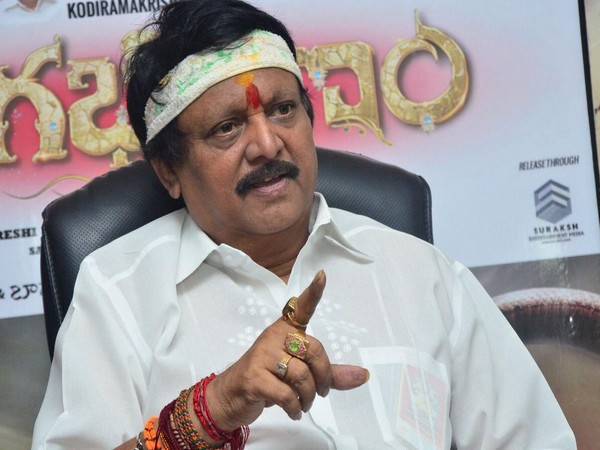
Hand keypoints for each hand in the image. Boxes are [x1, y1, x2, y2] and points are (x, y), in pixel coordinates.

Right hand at [205, 270, 368, 431]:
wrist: (230, 395)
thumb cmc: (268, 378)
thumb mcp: (299, 374)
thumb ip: (330, 374)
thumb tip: (363, 375)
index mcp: (285, 330)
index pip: (301, 308)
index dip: (313, 292)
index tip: (322, 275)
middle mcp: (273, 337)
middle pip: (313, 350)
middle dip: (323, 377)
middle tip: (321, 392)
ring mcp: (262, 355)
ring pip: (302, 375)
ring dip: (308, 397)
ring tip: (303, 404)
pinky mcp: (254, 377)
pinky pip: (286, 394)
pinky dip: (295, 407)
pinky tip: (293, 410)